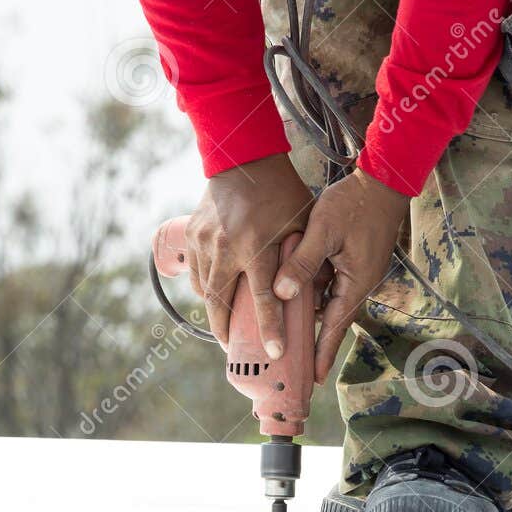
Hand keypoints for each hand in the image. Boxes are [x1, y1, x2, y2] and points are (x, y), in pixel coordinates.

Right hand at [187, 153, 313, 357]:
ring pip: (205, 292)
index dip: (270, 329)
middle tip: (236, 351)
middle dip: (227, 332)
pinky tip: (213, 298)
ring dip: (214, 314)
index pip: (265, 300)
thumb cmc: (281, 192)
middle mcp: (227, 249)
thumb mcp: (303, 224)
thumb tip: (317, 294)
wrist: (244, 158)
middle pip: (222, 304)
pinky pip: (194, 273)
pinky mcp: (193, 236)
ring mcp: (205, 243)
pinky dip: (203, 290)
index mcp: (258, 248)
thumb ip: (307, 259)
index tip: (275, 353)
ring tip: (225, 329)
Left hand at [272, 169, 409, 383]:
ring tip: (293, 337)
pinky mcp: (355, 263)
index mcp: (355, 283)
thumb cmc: (355, 203)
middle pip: (334, 322)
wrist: (383, 180)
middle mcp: (359, 284)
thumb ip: (302, 263)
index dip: (323, 353)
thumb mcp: (323, 231)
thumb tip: (282, 295)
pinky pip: (333, 287)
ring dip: (315, 320)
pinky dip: (316, 297)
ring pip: (331, 304)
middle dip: (318, 344)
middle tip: (300, 367)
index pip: (336, 327)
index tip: (315, 378)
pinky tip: (298, 299)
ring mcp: (358, 274)